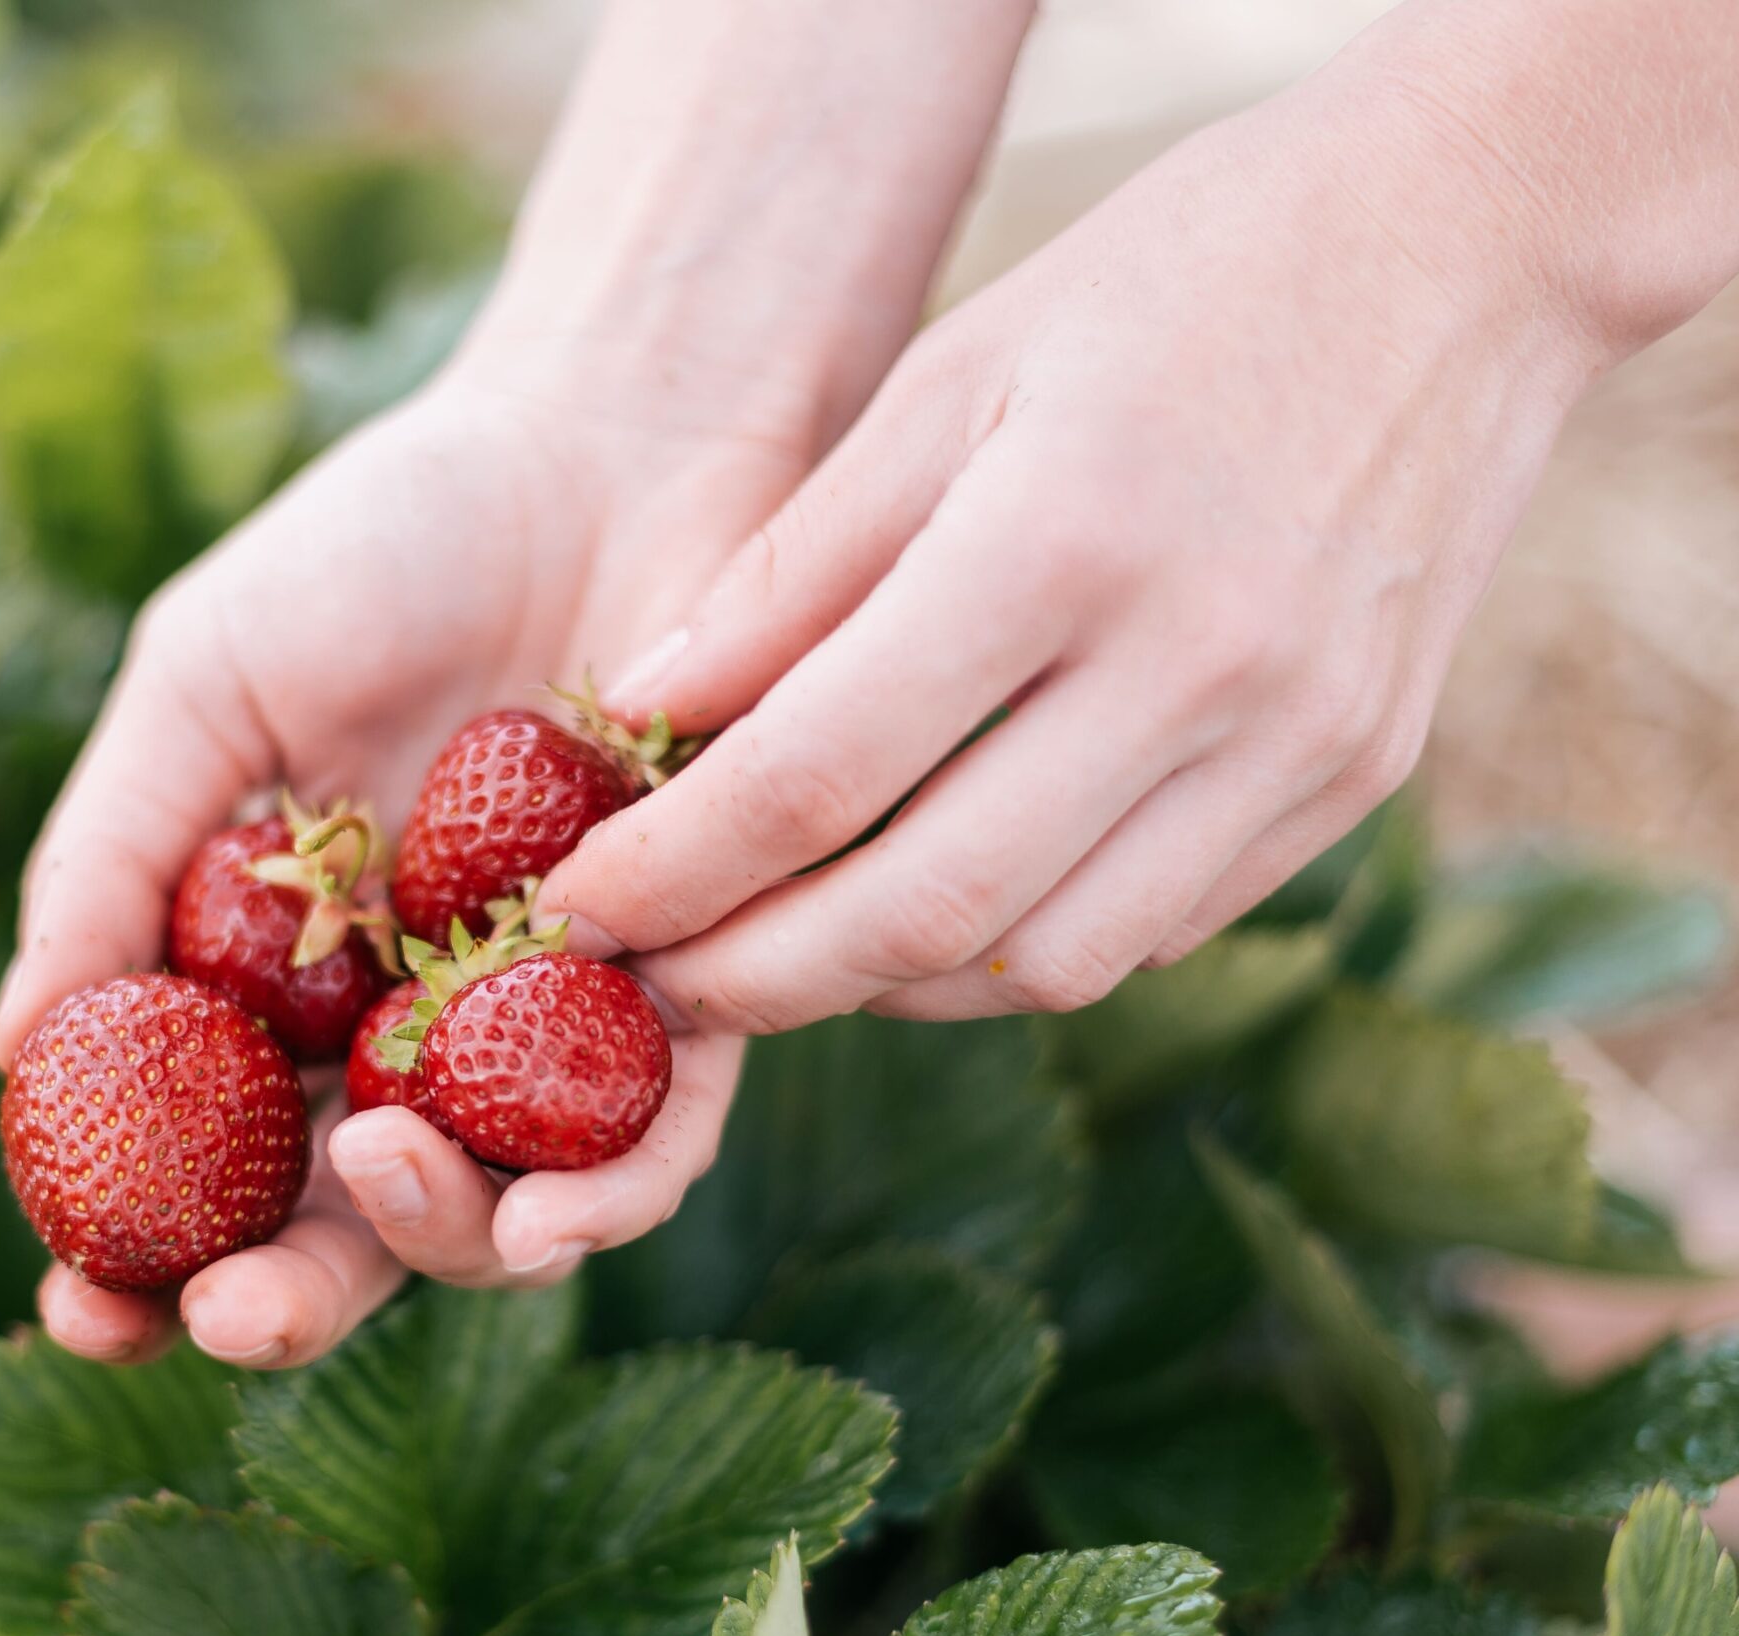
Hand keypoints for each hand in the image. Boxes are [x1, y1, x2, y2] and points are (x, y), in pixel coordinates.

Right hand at [0, 371, 793, 1364]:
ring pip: (508, 1208)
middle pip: (352, 1222)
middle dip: (285, 1302)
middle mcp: (420, 1026)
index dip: (138, 1255)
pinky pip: (666, 1130)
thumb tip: (15, 1054)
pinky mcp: (703, 981)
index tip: (78, 1305)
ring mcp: (556, 1020)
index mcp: (289, 977)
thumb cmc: (388, 545)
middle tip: (229, 1320)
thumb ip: (112, 858)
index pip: (207, 1159)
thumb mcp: (204, 685)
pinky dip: (614, 1187)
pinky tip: (558, 1208)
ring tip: (389, 1183)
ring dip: (447, 1242)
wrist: (611, 434)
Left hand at [540, 66, 1608, 1029]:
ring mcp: (1295, 740)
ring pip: (1045, 964)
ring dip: (888, 985)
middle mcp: (1194, 667)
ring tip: (788, 944)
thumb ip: (792, 569)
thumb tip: (639, 720)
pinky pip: (1155, 929)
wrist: (1469, 240)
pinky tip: (943, 902)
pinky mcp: (1354, 777)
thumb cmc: (1174, 277)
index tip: (577, 905)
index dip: (672, 869)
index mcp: (1060, 542)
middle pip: (925, 915)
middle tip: (657, 982)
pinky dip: (1021, 947)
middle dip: (757, 981)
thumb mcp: (951, 374)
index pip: (816, 776)